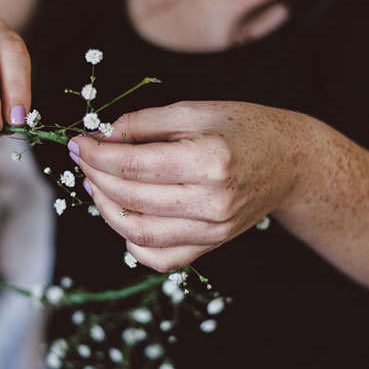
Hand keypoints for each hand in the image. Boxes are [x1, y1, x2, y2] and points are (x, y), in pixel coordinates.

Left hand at [70, 100, 305, 271]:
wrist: (289, 161)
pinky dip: (132, 241)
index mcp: (209, 160)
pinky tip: (126, 214)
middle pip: (131, 199)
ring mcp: (213, 230)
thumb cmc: (244, 128)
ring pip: (139, 234)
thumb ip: (143, 123)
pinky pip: (159, 258)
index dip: (96, 155)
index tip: (78, 143)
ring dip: (107, 210)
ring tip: (98, 185)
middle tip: (85, 159)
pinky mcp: (211, 246)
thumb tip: (101, 137)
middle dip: (96, 177)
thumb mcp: (193, 110)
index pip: (133, 165)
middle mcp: (212, 202)